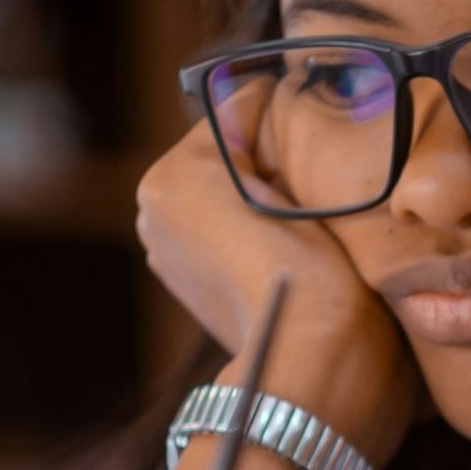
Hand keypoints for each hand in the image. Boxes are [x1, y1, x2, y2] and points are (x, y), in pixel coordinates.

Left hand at [135, 119, 417, 458]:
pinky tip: (288, 253)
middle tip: (314, 190)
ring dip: (265, 195)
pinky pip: (226, 229)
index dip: (284, 124)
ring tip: (306, 225)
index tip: (317, 153)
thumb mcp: (293, 177)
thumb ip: (278, 132)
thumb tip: (283, 106)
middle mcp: (153, 208)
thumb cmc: (315, 271)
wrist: (314, 364)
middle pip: (227, 152)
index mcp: (171, 176)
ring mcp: (165, 250)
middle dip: (269, 160)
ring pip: (228, 190)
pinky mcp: (185, 283)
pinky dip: (255, 230)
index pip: (237, 112)